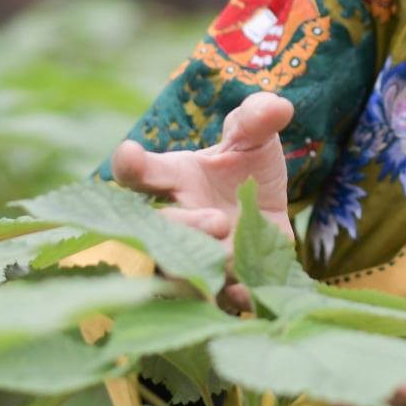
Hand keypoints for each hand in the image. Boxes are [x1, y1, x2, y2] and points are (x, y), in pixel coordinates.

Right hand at [106, 91, 295, 309]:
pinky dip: (233, 297)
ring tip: (232, 256)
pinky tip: (250, 294)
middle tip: (216, 220)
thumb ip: (258, 118)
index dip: (130, 165)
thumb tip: (277, 107)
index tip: (129, 154)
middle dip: (183, 226)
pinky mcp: (224, 282)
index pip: (139, 172)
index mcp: (173, 177)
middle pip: (158, 229)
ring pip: (179, 270)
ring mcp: (196, 254)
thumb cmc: (247, 164)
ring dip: (202, 265)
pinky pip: (219, 298)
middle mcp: (175, 219)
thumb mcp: (255, 135)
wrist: (268, 208)